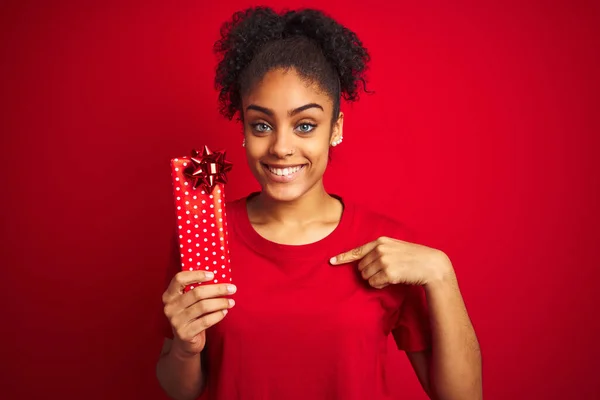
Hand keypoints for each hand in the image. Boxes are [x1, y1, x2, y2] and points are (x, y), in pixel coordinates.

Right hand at [162, 270, 236, 355]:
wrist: (185, 342)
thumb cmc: (191, 316)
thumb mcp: (189, 302)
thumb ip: (197, 290)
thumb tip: (220, 278)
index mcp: (169, 295)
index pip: (179, 279)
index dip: (197, 274)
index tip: (213, 275)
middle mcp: (170, 307)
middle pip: (197, 293)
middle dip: (218, 289)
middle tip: (232, 289)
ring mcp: (176, 321)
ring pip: (203, 307)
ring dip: (221, 303)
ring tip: (231, 302)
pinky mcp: (184, 333)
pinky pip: (205, 321)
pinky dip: (218, 315)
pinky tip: (224, 312)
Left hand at [330, 236, 451, 288]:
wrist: (431, 265)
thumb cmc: (413, 258)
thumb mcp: (395, 248)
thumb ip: (379, 251)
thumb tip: (361, 262)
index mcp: (380, 241)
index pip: (357, 250)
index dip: (342, 258)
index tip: (331, 261)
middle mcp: (380, 249)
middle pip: (360, 268)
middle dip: (369, 273)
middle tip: (385, 272)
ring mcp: (384, 260)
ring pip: (366, 277)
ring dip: (375, 280)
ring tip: (391, 275)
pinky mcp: (388, 272)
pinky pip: (374, 284)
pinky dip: (380, 285)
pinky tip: (392, 280)